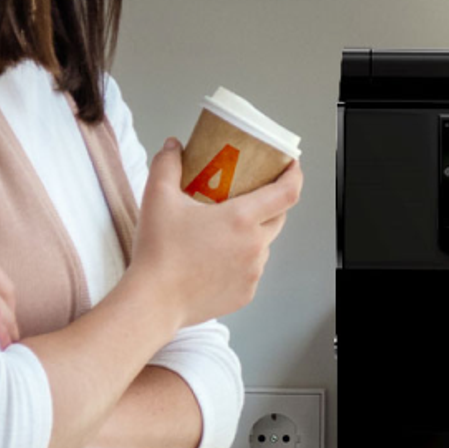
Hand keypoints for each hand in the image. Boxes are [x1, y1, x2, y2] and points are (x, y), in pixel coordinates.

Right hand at [131, 140, 304, 326]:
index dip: (294, 175)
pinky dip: (241, 261)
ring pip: (264, 246)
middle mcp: (255, 246)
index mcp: (242, 219)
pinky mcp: (246, 293)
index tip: (291, 165)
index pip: (287, 193)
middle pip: (277, 217)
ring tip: (225, 230)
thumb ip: (168, 165)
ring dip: (253, 234)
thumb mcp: (158, 198)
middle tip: (250, 194)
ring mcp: (253, 272)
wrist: (154, 301)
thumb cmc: (158, 252)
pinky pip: (251, 270)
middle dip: (271, 203)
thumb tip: (174, 146)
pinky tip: (218, 259)